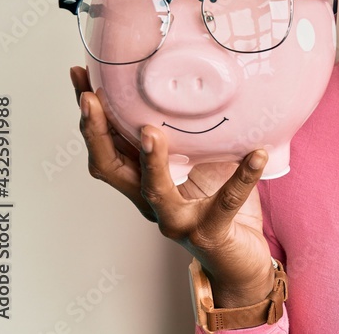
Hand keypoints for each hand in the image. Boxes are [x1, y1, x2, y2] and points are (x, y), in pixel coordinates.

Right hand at [72, 66, 275, 306]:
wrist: (240, 260)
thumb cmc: (216, 204)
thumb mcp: (199, 161)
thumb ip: (190, 133)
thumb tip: (194, 83)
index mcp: (143, 181)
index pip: (106, 146)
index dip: (90, 115)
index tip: (81, 77)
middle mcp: (151, 201)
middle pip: (110, 167)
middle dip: (97, 132)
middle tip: (92, 98)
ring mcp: (177, 219)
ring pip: (154, 190)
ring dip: (150, 160)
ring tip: (151, 131)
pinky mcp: (211, 231)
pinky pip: (227, 201)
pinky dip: (244, 176)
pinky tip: (257, 154)